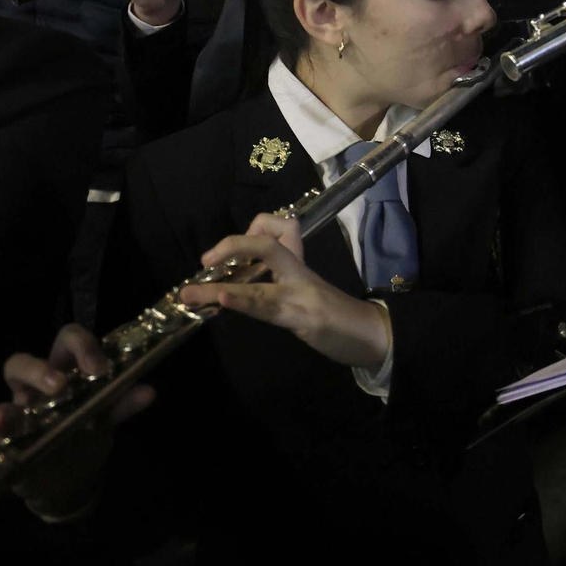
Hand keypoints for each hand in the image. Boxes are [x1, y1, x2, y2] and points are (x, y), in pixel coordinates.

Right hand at [0, 325, 154, 517]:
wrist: (70, 480)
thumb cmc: (85, 436)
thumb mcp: (105, 419)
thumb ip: (122, 405)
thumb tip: (148, 390)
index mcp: (63, 374)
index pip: (65, 343)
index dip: (80, 346)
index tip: (98, 367)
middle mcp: (33, 392)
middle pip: (21, 365)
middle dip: (37, 371)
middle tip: (58, 386)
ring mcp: (13, 421)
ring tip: (0, 423)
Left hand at [178, 214, 392, 369]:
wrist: (375, 336)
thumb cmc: (339, 316)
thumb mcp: (306, 292)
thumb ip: (278, 284)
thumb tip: (239, 283)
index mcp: (298, 266)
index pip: (277, 229)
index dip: (247, 233)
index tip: (224, 254)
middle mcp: (299, 274)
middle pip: (266, 243)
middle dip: (231, 245)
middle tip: (205, 259)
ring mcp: (303, 295)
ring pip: (259, 284)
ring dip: (218, 289)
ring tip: (190, 292)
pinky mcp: (306, 319)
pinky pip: (270, 308)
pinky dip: (243, 303)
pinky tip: (223, 299)